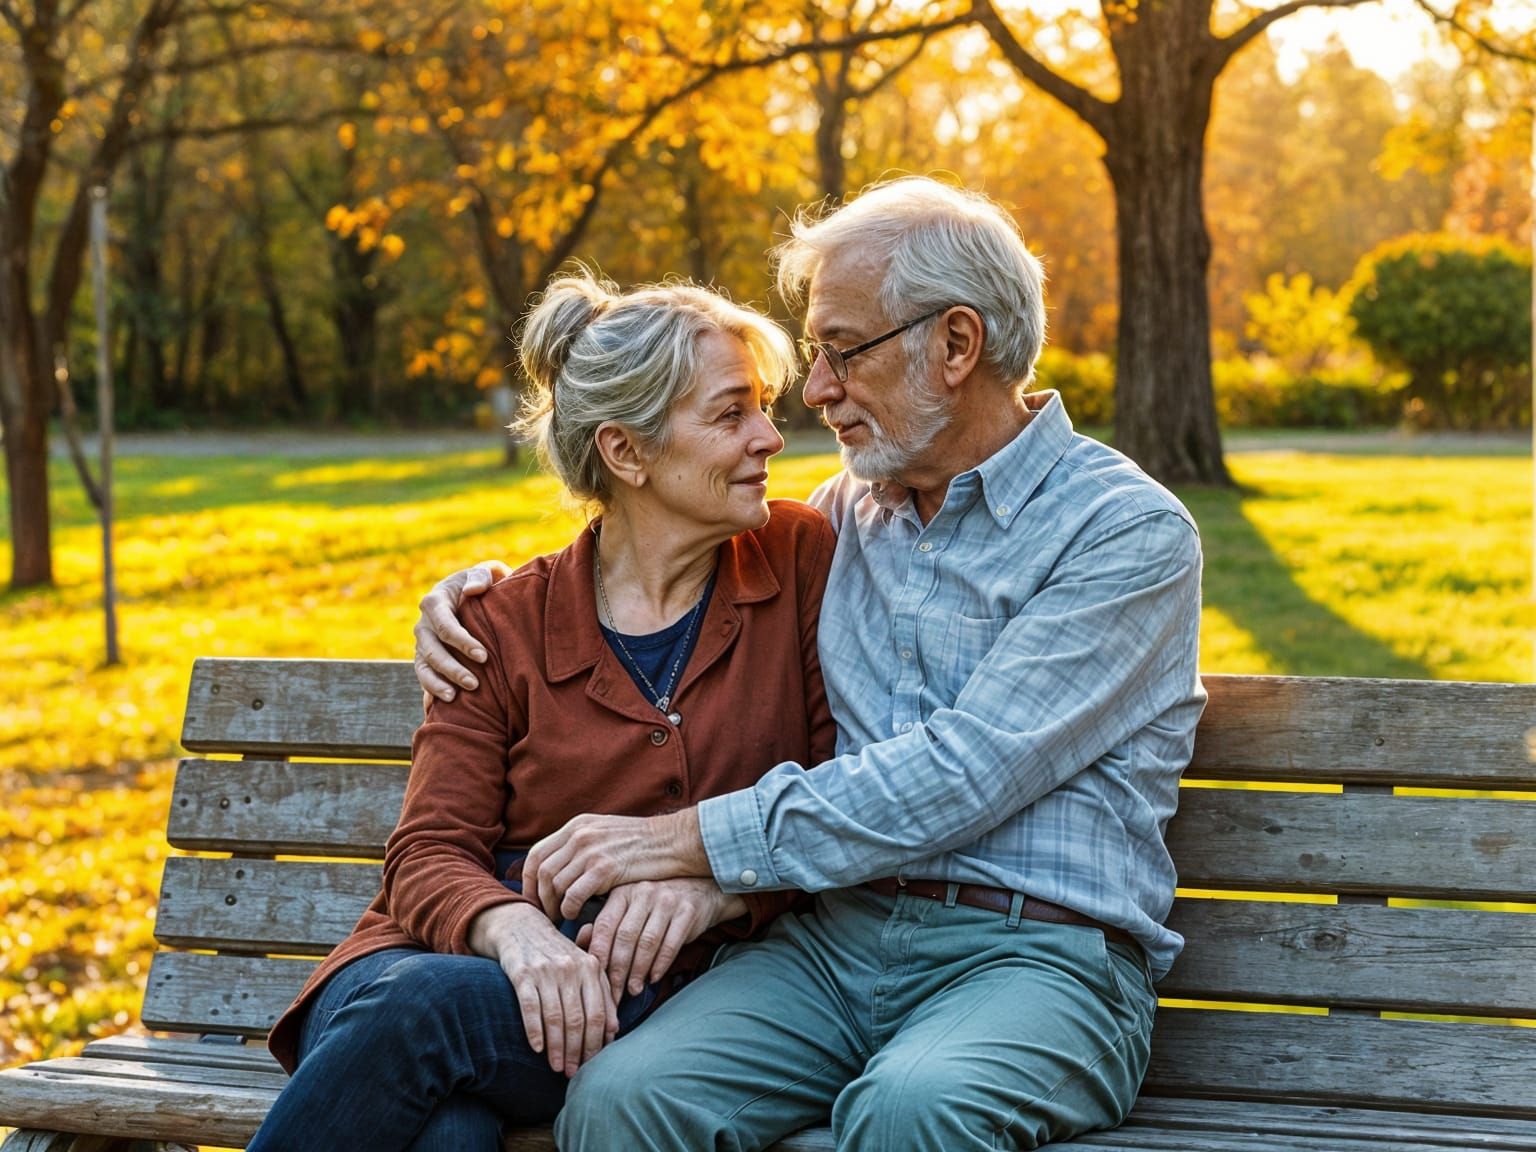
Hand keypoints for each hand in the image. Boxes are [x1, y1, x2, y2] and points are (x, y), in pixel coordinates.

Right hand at [413, 561, 511, 700]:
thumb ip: (481, 576)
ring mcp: (422, 644)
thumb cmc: (483, 583)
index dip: (462, 641)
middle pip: (432, 650)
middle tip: (474, 684)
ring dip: (438, 684)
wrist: (474, 596)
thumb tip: (473, 590)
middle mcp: (423, 625)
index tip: (483, 656)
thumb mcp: (485, 571)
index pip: (445, 624)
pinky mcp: (425, 659)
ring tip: (454, 698)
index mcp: (434, 602)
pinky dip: (430, 691)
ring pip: (424, 667)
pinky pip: (424, 677)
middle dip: (452, 668)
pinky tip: (441, 707)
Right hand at [468, 901, 617, 1075]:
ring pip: (555, 1017)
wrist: (521, 926)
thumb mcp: (584, 965)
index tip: (593, 1063)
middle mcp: (570, 968)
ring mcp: (546, 970)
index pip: (598, 1013)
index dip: (596, 1042)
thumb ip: (601, 993)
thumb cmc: (557, 952)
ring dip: (556, 1047)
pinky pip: (530, 1008)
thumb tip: (614, 1029)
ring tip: (556, 1067)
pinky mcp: (522, 973)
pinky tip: (536, 1048)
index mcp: (591, 966)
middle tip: (573, 1072)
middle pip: (578, 1019)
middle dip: (577, 1051)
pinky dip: (534, 1031)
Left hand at [523, 810, 709, 921]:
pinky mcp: (605, 868)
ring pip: (554, 884)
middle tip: (545, 915)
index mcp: (577, 825)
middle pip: (541, 871)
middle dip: (538, 898)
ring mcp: (591, 850)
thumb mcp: (605, 833)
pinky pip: (573, 895)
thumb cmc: (642, 844)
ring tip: (561, 918)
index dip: (529, 881)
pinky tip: (576, 915)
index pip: (536, 854)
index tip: (534, 899)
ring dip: (554, 906)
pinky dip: (569, 909)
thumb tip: (560, 868)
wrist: (674, 840)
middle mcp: (579, 834)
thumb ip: (582, 846)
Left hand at [576, 878, 746, 1002]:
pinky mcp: (687, 911)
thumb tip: (583, 946)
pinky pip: (670, 943)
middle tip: (615, 994)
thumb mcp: (629, 909)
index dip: (599, 955)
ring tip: (633, 990)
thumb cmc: (655, 906)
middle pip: (625, 937)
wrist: (700, 891)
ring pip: (647, 943)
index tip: (595, 979)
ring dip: (638, 971)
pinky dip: (660, 965)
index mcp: (622, 892)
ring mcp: (667, 900)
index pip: (605, 926)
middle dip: (618, 970)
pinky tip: (653, 978)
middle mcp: (643, 892)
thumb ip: (606, 925)